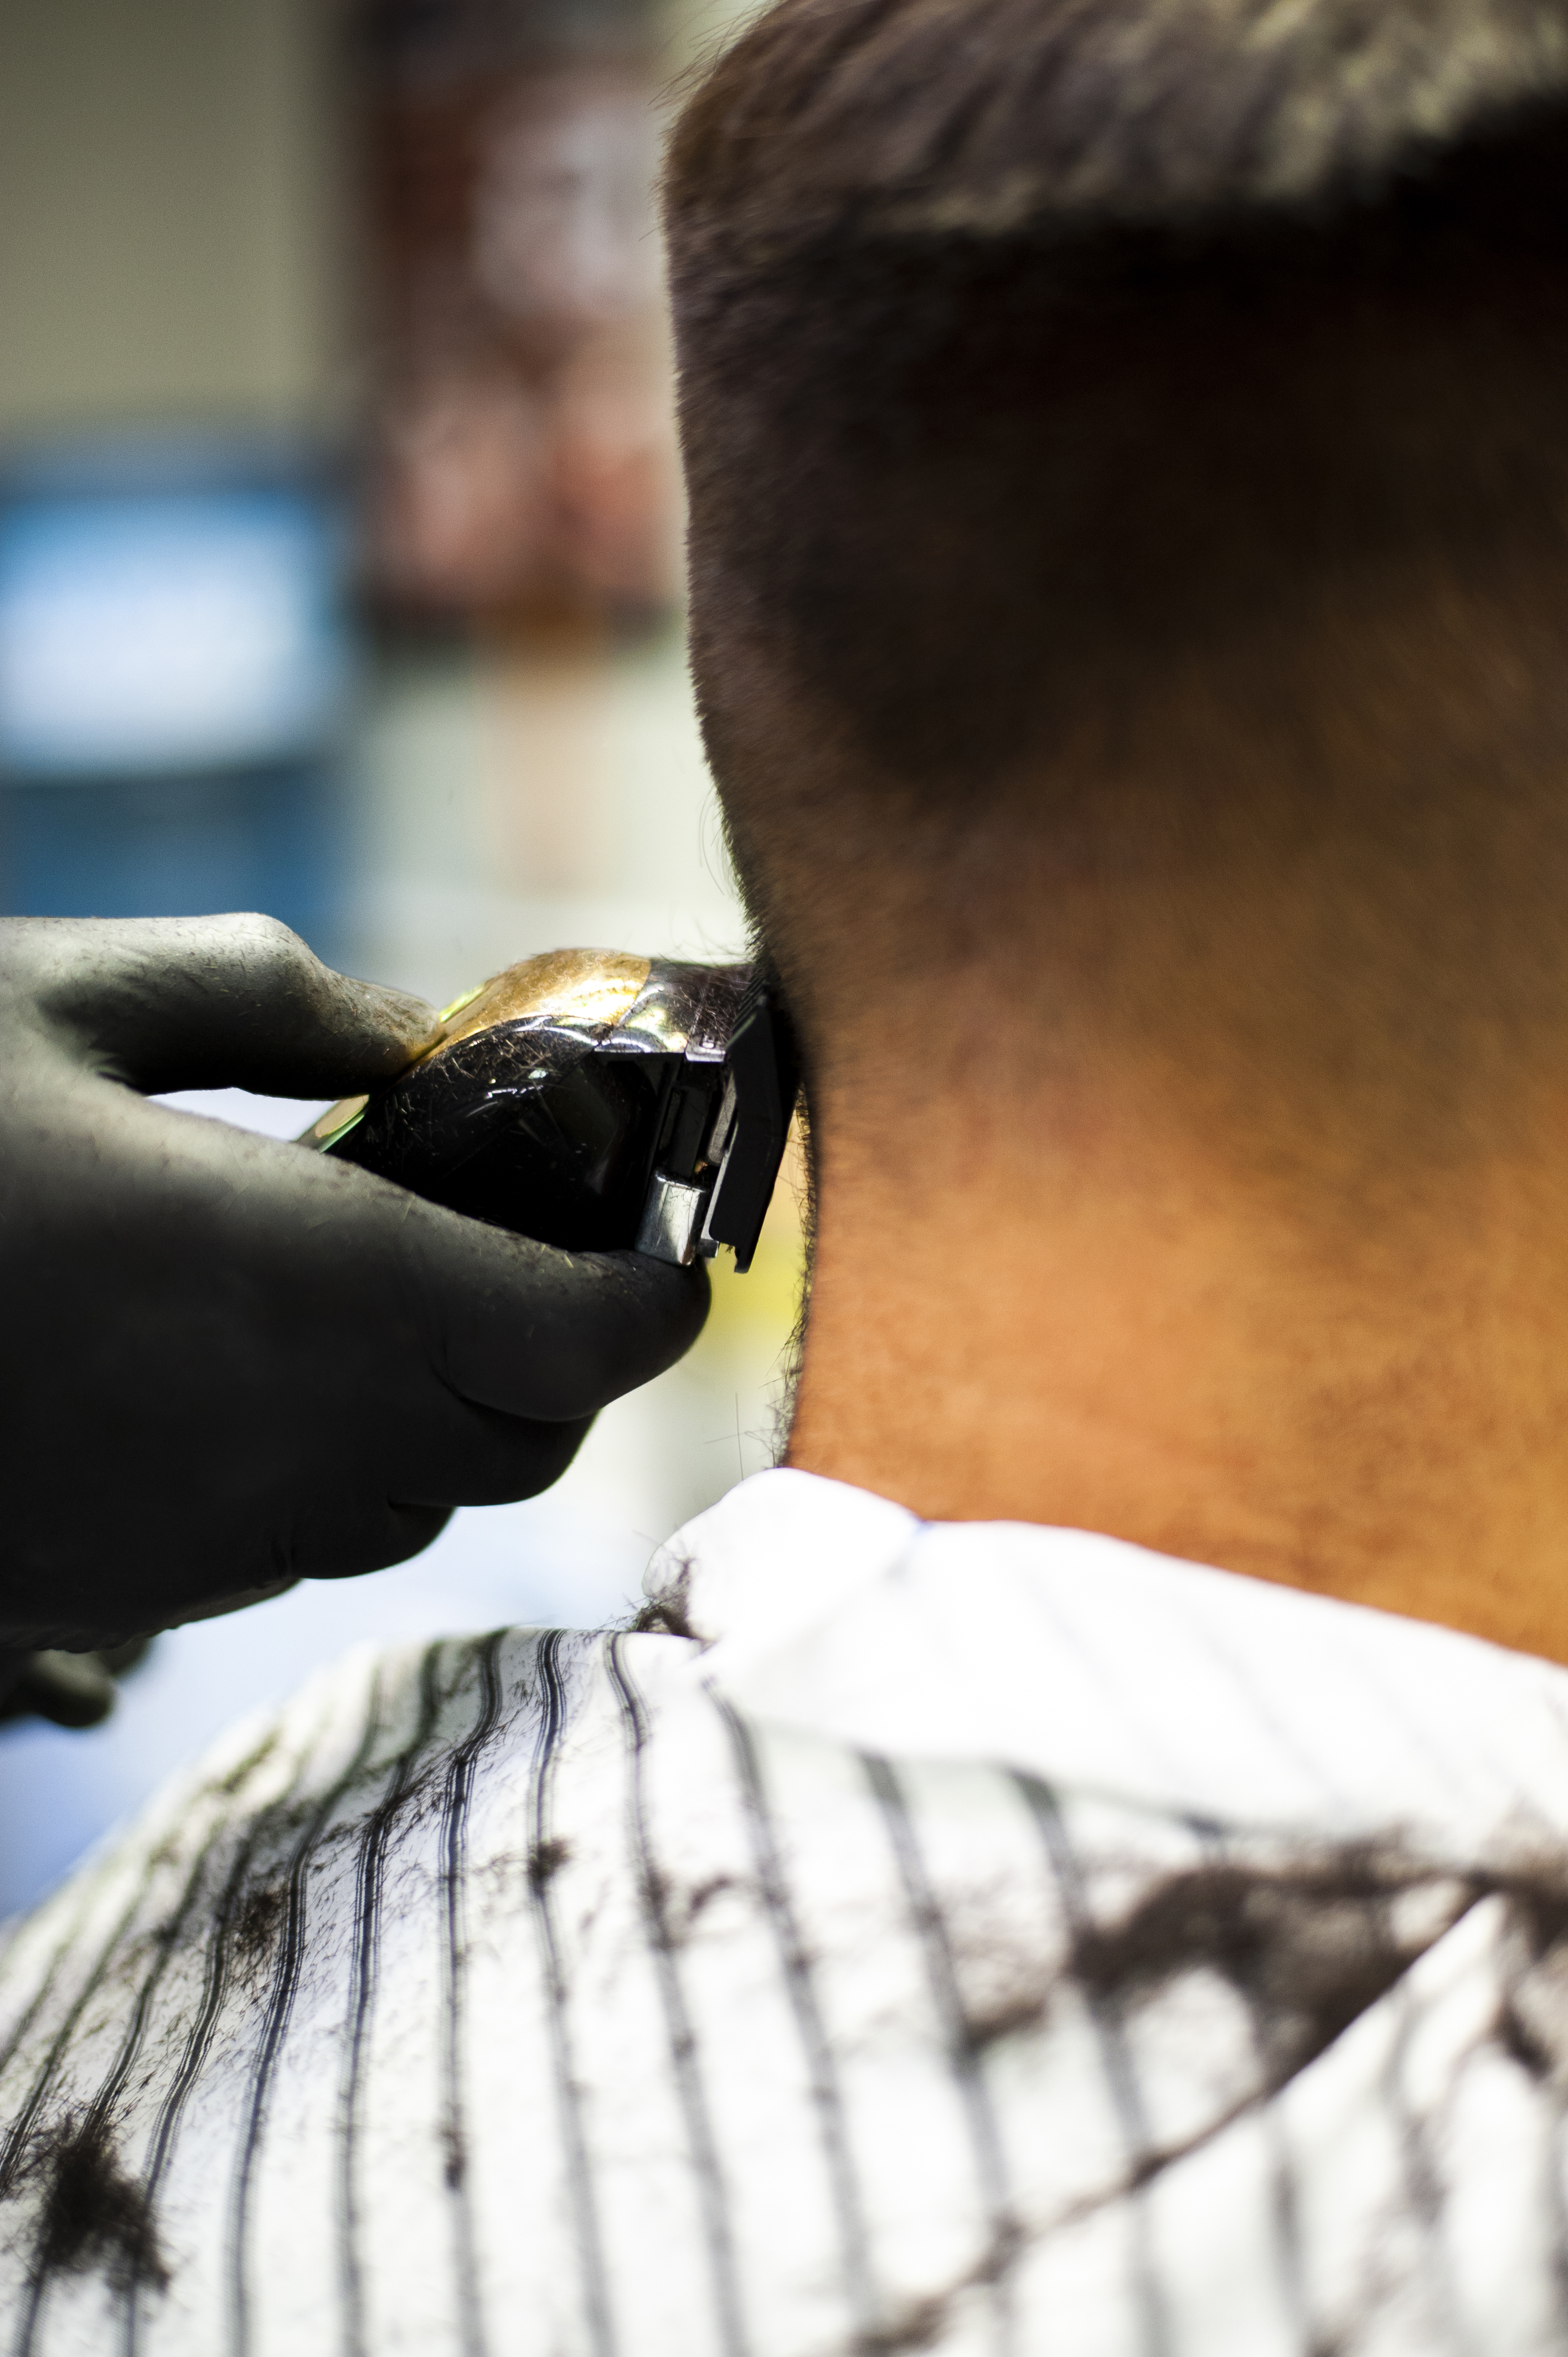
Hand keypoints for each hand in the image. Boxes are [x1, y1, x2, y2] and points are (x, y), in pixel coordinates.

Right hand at [0, 915, 708, 1648]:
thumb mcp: (60, 998)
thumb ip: (273, 1002)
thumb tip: (412, 1037)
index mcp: (305, 1280)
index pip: (582, 1342)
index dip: (651, 1297)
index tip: (664, 1245)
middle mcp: (288, 1439)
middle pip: (525, 1443)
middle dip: (555, 1351)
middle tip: (515, 1242)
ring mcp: (207, 1541)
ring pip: (422, 1506)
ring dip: (448, 1411)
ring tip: (384, 1294)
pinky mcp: (123, 1592)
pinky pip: (303, 1544)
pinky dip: (338, 1465)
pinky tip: (252, 1367)